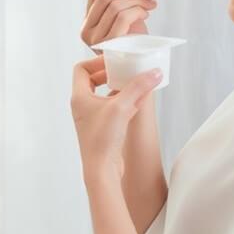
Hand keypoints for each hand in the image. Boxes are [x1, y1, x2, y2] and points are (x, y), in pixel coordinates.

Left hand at [70, 55, 161, 181]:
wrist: (102, 171)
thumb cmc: (103, 140)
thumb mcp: (122, 107)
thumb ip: (138, 87)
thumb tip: (154, 72)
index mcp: (79, 97)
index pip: (82, 69)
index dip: (97, 62)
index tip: (115, 62)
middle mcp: (83, 107)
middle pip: (93, 80)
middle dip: (111, 74)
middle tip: (126, 70)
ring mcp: (92, 118)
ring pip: (105, 95)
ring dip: (120, 88)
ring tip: (136, 83)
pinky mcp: (103, 129)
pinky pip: (113, 109)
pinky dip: (125, 102)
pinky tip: (140, 101)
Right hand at [81, 0, 156, 47]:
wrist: (140, 67)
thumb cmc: (134, 41)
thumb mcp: (126, 16)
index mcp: (88, 19)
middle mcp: (86, 29)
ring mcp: (95, 40)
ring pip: (115, 6)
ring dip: (138, 0)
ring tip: (150, 5)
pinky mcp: (108, 46)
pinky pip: (122, 18)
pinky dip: (137, 11)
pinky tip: (145, 13)